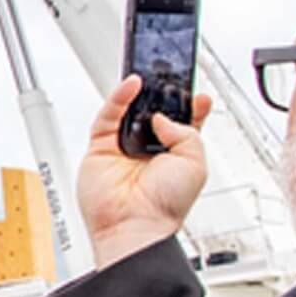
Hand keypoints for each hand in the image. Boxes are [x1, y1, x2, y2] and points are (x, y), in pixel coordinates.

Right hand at [76, 76, 213, 269]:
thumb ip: (186, 131)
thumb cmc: (166, 206)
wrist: (135, 224)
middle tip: (167, 72)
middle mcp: (148, 150)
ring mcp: (124, 148)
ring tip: (150, 73)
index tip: (194, 90)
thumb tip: (161, 116)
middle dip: (161, 92)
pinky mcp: (100, 147)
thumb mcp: (195, 163)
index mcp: (174, 155)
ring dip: (139, 91)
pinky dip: (118, 97)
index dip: (188, 105)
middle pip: (153, 111)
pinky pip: (108, 116)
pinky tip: (132, 84)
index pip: (182, 122)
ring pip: (129, 109)